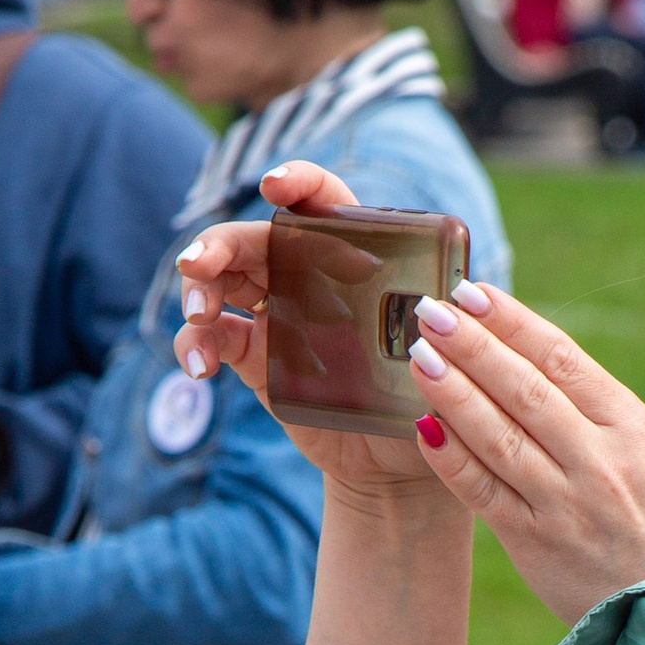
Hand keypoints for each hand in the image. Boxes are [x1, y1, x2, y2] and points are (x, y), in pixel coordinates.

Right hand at [172, 160, 437, 496]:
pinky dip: (196, 345)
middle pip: (253, 239)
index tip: (274, 188)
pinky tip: (200, 369)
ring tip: (197, 316)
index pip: (325, 201)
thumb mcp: (444, 355)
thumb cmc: (426, 397)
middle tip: (199, 265)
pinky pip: (213, 338)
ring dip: (198, 290)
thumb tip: (449, 306)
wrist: (395, 461)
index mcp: (355, 256)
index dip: (300, 184)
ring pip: (221, 281)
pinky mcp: (254, 357)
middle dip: (218, 243)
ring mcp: (275, 314)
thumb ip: (445, 324)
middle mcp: (308, 275)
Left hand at [394, 280, 644, 626]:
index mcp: (635, 429)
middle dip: (473, 344)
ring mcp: (567, 503)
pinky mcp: (536, 543)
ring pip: (498, 434)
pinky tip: (423, 427)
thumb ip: (602, 415)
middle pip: (526, 388)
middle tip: (430, 310)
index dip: (513, 322)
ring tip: (418, 355)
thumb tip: (538, 361)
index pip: (564, 359)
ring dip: (453, 391)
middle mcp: (602, 461)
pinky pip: (483, 491)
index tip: (473, 293)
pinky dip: (451, 458)